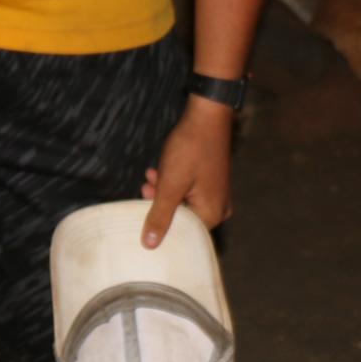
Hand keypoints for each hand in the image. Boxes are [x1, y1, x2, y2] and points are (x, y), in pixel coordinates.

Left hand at [140, 95, 233, 243]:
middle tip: (145, 189)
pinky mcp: (211, 183)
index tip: (141, 215)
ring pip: (183, 204)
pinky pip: (189, 192)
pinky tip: (158, 171)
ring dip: (163, 192)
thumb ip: (160, 215)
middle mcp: (219, 209)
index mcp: (212, 215)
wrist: (207, 116)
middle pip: (182, 219)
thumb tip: (149, 245)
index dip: (159, 226)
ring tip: (150, 177)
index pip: (181, 235)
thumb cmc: (191, 149)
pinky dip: (172, 184)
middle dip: (160, 205)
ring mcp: (217, 195)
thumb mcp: (171, 185)